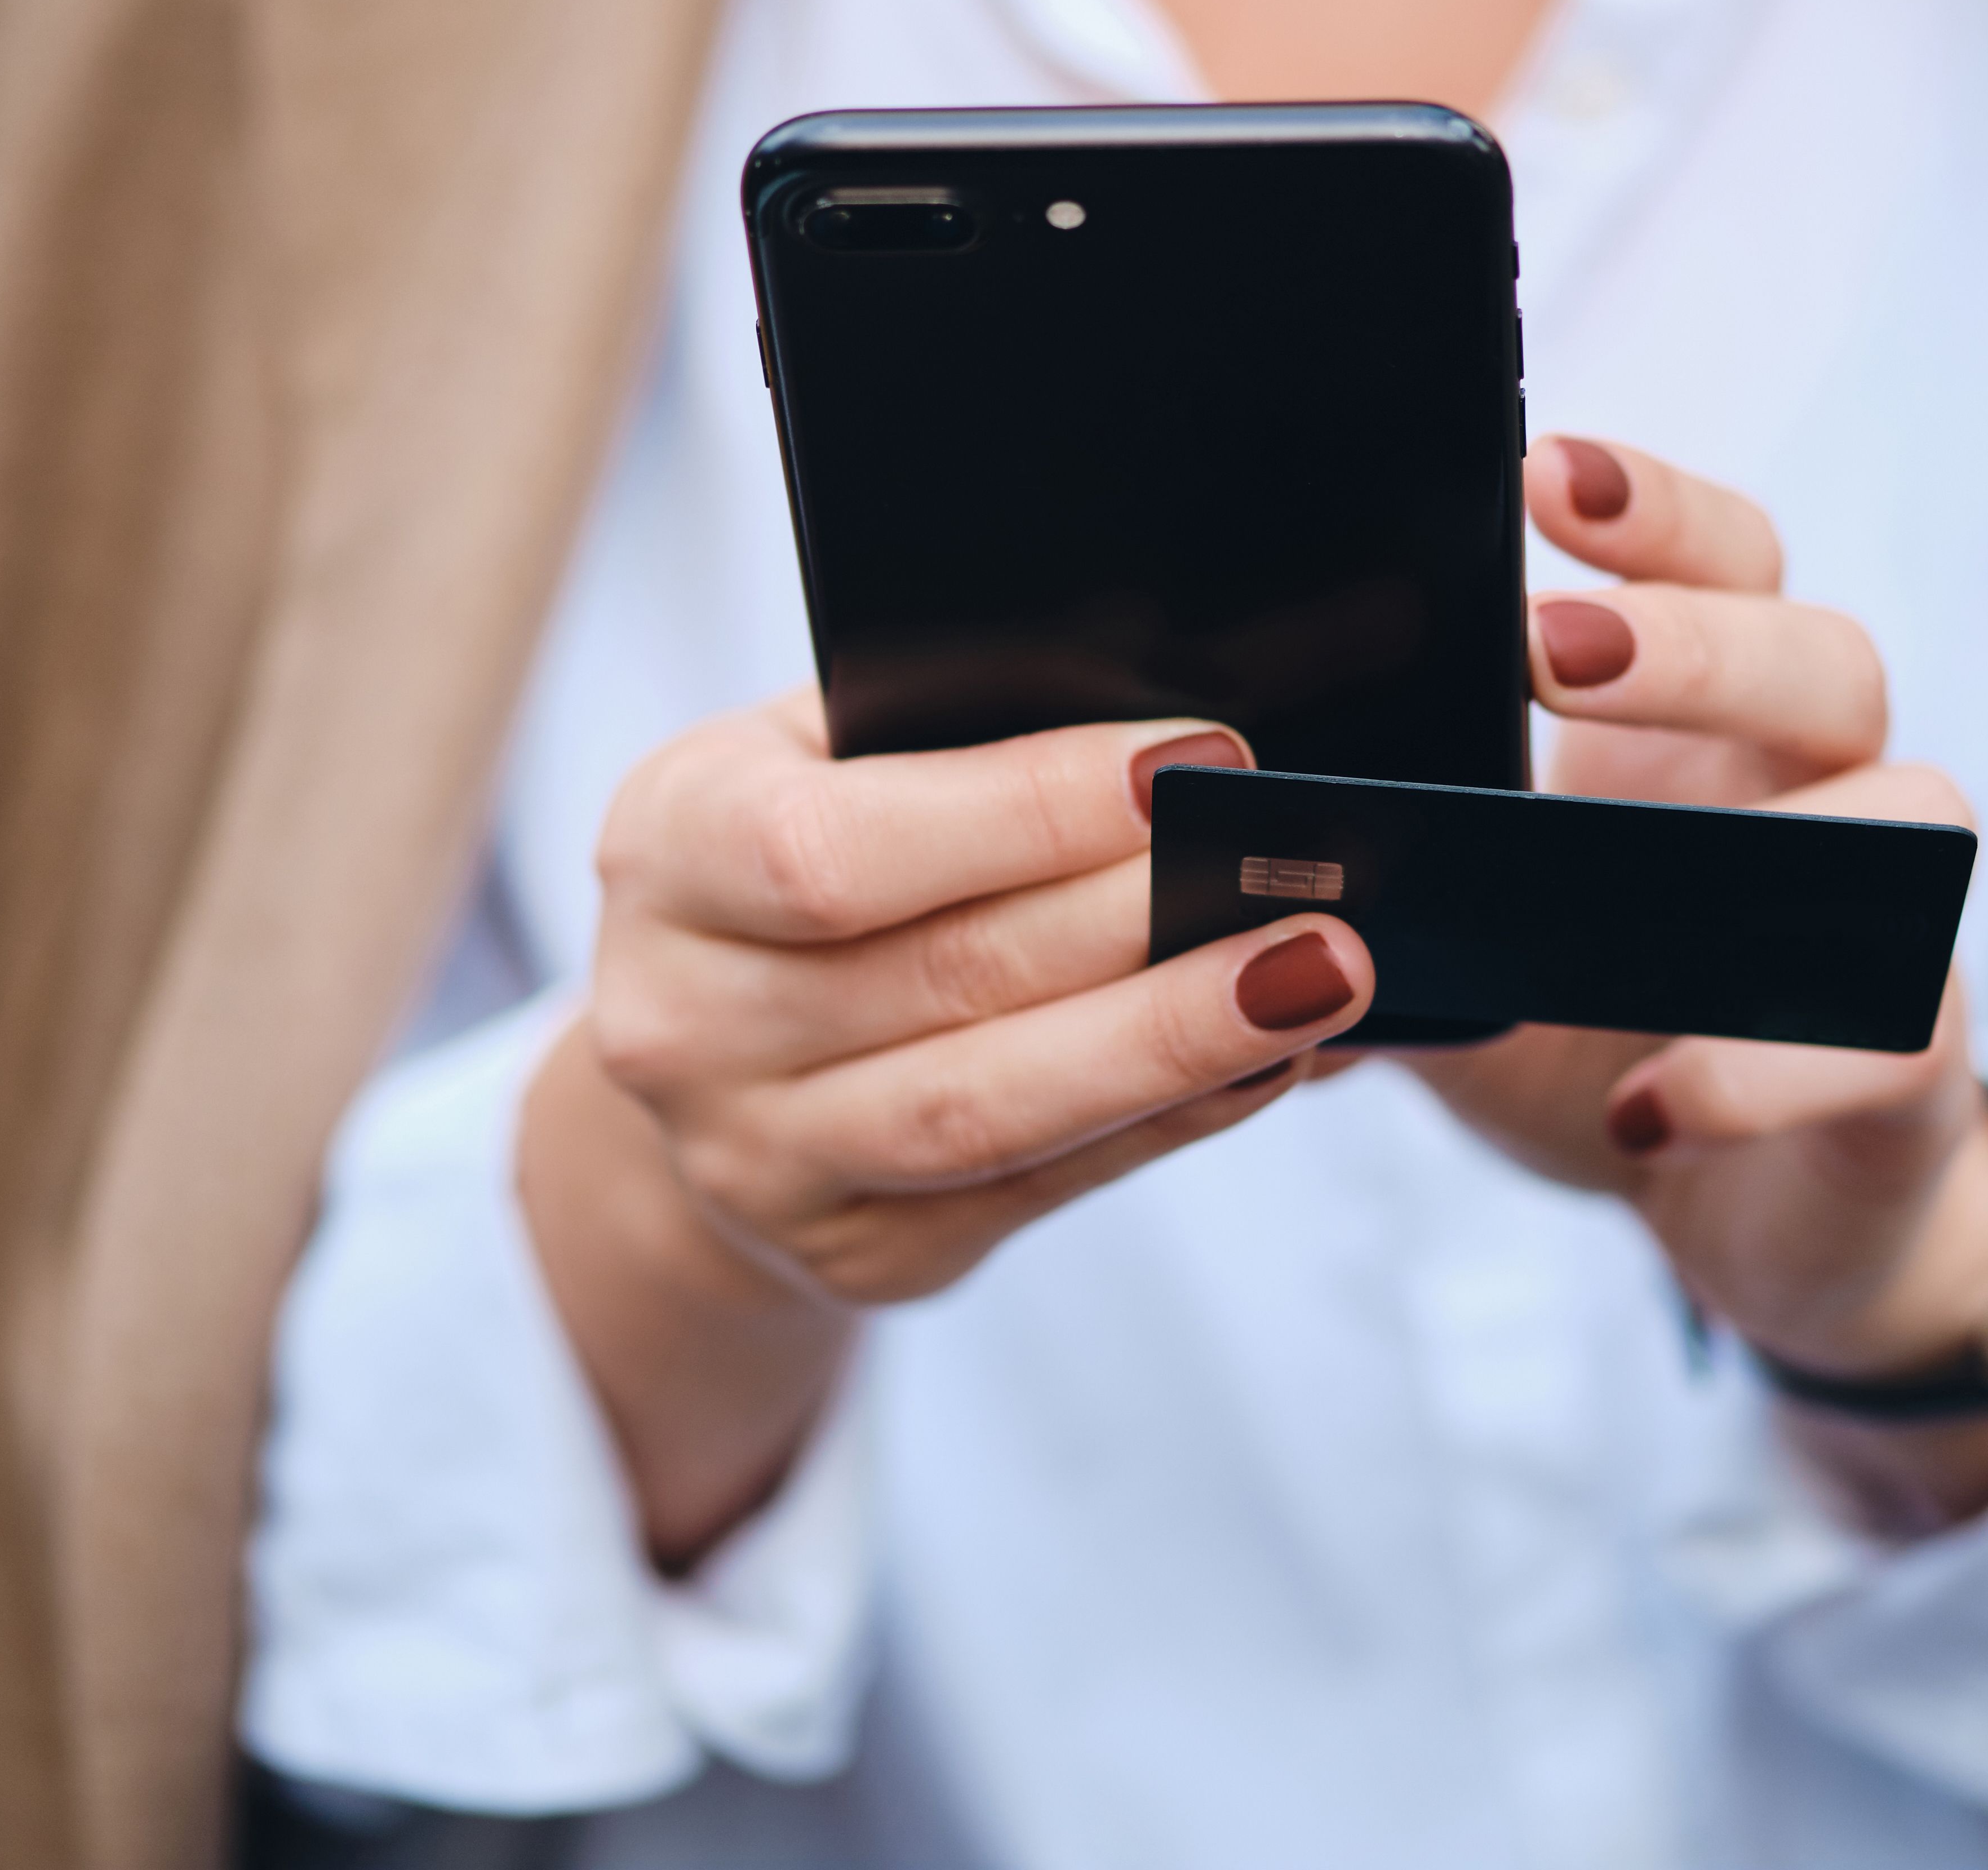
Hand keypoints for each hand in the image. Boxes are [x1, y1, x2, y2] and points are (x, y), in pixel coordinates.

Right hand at [519, 693, 1374, 1564]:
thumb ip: (945, 736)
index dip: (1023, 809)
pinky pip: (1040, 1185)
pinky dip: (1170, 1119)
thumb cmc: (794, 855)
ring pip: (994, 1109)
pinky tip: (1271, 1058)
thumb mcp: (813, 756)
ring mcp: (760, 1159)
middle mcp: (682, 1020)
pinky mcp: (859, 1252)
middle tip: (1307, 877)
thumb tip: (1164, 745)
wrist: (700, 1054)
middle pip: (946, 979)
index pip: (840, 844)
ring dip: (1175, 1041)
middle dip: (1144, 924)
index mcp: (667, 849)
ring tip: (1320, 976)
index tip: (1190, 760)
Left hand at [1410, 437, 1987, 1530]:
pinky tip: (1650, 1100)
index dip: (1651, 508)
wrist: (1750, 1208)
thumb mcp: (1471, 940)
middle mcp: (1818, 788)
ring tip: (1647, 861)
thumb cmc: (1603, 1029)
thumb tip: (1205, 840)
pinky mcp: (1919, 1058)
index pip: (1721, 561)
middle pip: (1824, 658)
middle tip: (1553, 646)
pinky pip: (1886, 1033)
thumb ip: (1377, 875)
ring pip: (1916, 815)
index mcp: (1710, 724)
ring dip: (1791, 823)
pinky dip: (1762, 1068)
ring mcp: (1888, 915)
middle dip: (1696, 639)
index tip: (1538, 469)